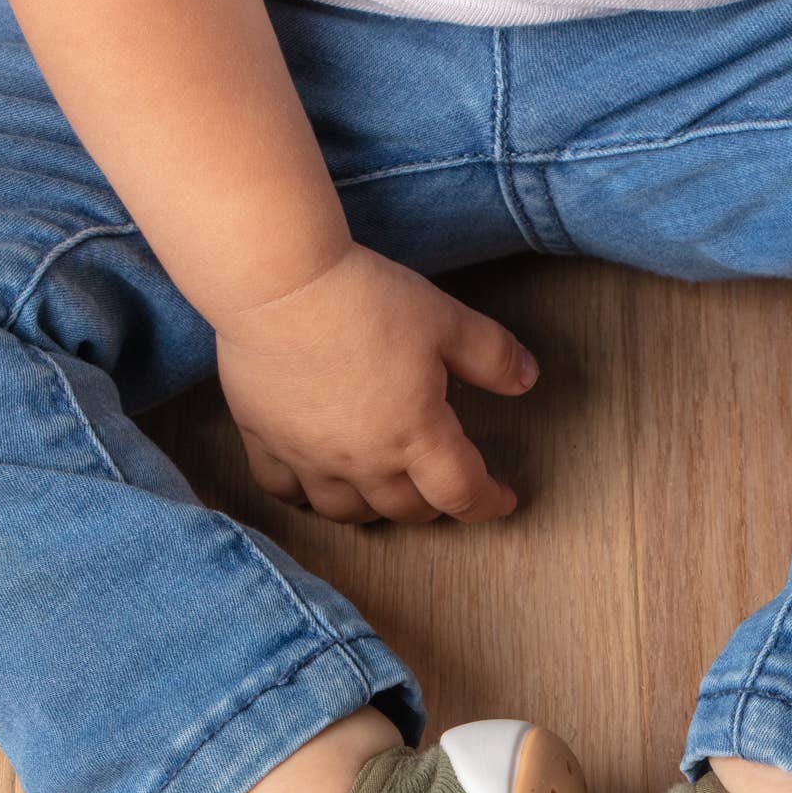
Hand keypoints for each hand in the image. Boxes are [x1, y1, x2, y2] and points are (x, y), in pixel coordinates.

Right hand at [213, 242, 536, 522]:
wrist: (275, 281)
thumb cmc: (363, 298)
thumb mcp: (445, 320)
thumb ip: (492, 356)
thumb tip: (527, 380)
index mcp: (417, 436)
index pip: (463, 494)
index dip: (489, 502)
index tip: (501, 499)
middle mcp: (364, 460)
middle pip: (406, 510)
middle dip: (433, 504)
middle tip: (442, 485)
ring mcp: (310, 456)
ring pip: (345, 511)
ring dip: (372, 509)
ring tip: (383, 491)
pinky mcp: (264, 439)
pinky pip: (282, 489)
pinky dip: (302, 495)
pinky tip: (313, 483)